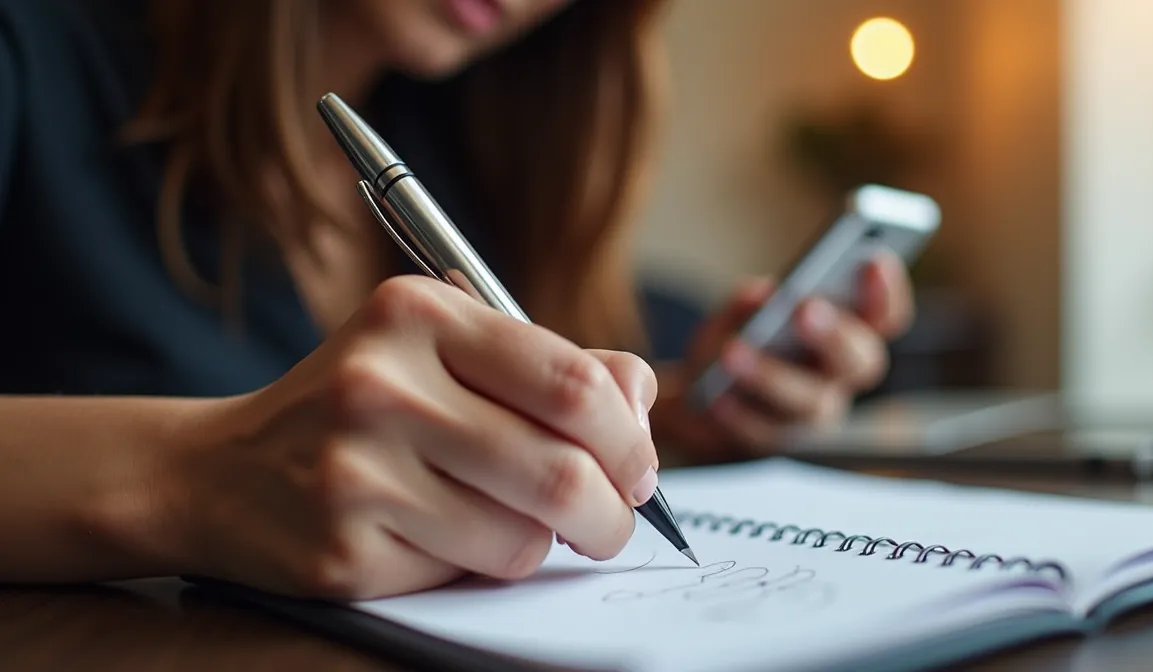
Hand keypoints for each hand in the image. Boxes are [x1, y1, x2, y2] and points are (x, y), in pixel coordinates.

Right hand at [163, 276, 658, 599]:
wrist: (220, 472)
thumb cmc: (361, 408)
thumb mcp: (444, 352)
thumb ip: (550, 365)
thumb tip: (642, 398)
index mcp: (418, 314)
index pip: (573, 383)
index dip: (629, 438)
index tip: (639, 467)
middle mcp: (382, 384)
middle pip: (564, 469)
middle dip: (614, 511)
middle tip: (614, 521)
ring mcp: (357, 471)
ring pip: (526, 534)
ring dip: (549, 542)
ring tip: (524, 523)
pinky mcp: (343, 550)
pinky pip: (471, 573)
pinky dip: (488, 564)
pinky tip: (452, 537)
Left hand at [657, 251, 913, 457]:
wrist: (701, 403)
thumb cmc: (739, 344)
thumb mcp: (738, 313)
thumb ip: (750, 302)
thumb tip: (762, 295)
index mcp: (846, 333)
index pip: (884, 316)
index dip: (886, 291)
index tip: (874, 259)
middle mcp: (840, 377)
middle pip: (860, 361)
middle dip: (835, 334)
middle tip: (806, 308)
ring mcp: (811, 415)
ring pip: (809, 401)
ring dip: (772, 374)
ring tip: (733, 350)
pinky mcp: (775, 442)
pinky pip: (764, 432)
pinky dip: (740, 413)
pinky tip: (719, 397)